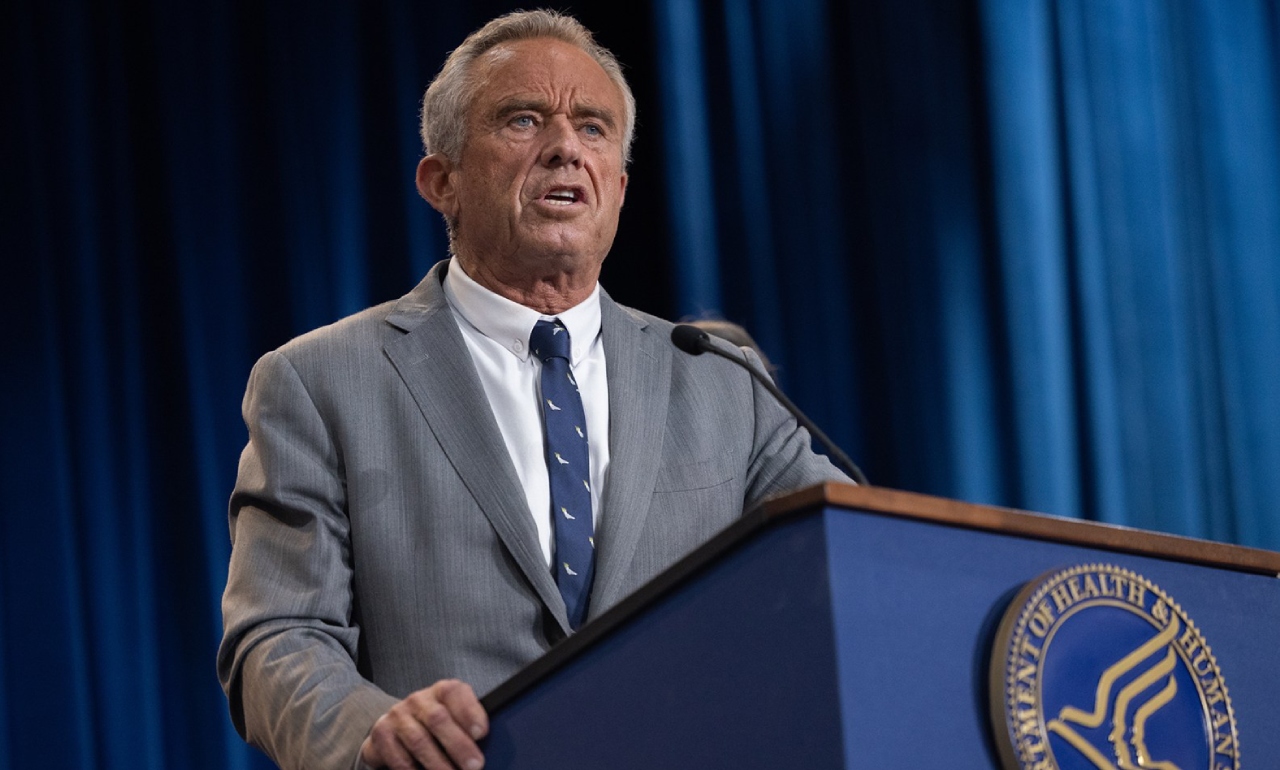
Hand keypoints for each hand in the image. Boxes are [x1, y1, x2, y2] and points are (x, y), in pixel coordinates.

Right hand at [360, 679, 488, 769]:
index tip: (481, 733)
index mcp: (442, 691)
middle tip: (475, 765)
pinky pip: (399, 758)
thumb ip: (470, 727)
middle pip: (438, 719)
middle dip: (458, 745)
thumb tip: (491, 747)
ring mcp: (399, 716)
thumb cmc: (437, 726)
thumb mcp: (455, 718)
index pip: (455, 693)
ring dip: (438, 764)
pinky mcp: (382, 735)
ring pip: (419, 741)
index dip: (469, 712)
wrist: (397, 728)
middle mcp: (419, 700)